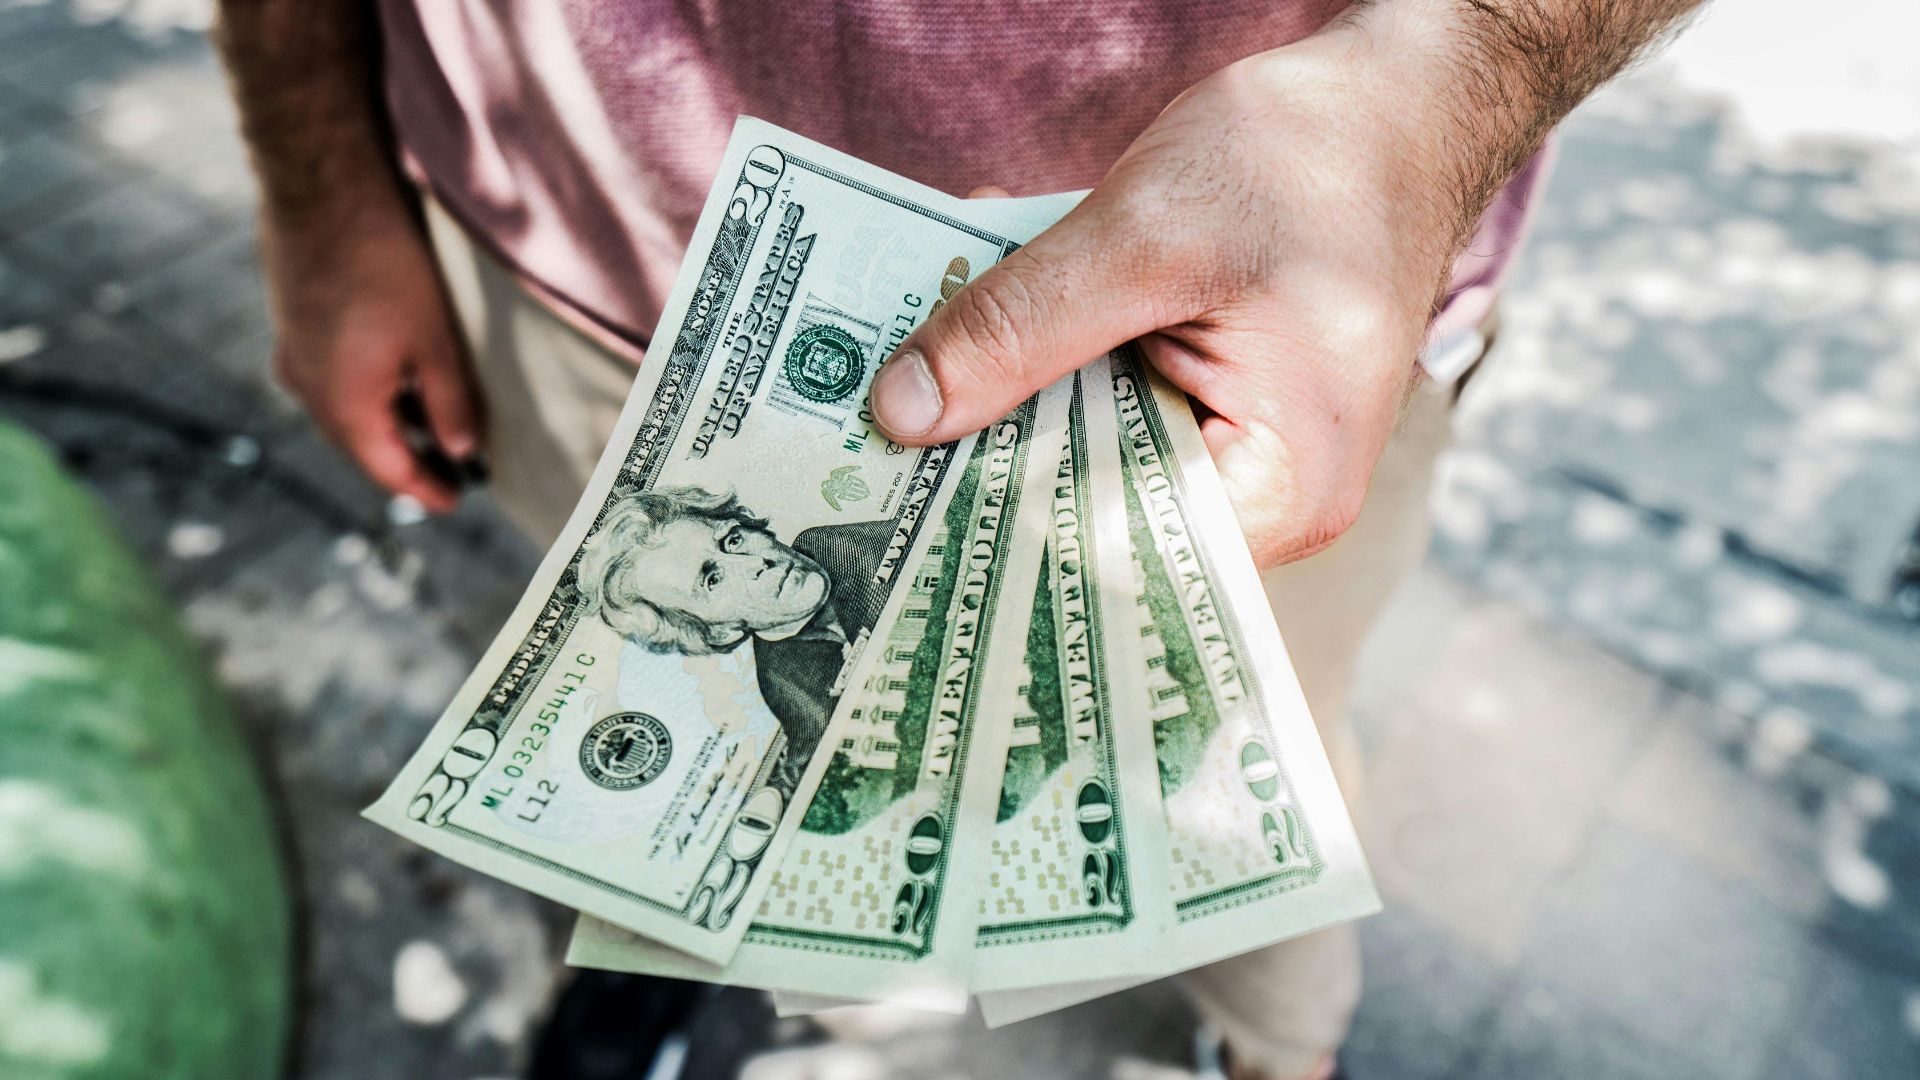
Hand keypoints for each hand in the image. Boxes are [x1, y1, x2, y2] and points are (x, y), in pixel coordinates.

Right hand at [262, 199, 479, 512]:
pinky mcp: (291, 327)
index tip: (456, 503)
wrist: (322, 189)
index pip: (388, 470)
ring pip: (343, 413)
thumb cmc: (385, 264)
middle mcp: (307, 391)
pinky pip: (329, 381)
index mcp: (343, 405)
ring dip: (384, 428)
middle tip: (448, 476)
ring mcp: (292, 358)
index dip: (425, 490)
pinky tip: (394, 381)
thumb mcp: (435, 341)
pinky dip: (365, 394)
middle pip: (361, 446)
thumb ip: (449, 404)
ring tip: (428, 434)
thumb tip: (463, 452)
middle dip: (405, 463)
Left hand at [869, 17, 1525, 566]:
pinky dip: (1046, 378)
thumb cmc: (1312, 160)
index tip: (881, 517)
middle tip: (857, 452)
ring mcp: (1241, 462)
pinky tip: (969, 346)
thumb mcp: (1147, 235)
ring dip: (1006, 418)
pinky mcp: (1213, 411)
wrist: (1396, 106)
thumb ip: (1020, 325)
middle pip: (1091, 520)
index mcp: (1280, 498)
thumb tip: (899, 413)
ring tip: (898, 395)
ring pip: (1088, 465)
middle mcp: (1265, 508)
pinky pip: (1107, 418)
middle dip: (985, 472)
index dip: (993, 533)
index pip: (1105, 557)